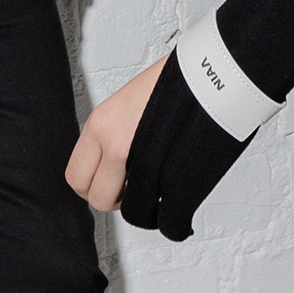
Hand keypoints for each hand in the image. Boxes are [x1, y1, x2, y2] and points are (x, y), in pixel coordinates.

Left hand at [66, 58, 167, 210]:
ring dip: (142, 207)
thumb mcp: (128, 100)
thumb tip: (108, 158)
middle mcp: (117, 146)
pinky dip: (170, 215)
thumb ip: (113, 131)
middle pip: (99, 200)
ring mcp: (146, 166)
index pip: (76, 176)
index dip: (92, 184)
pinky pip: (165, 217)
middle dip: (114, 198)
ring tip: (155, 189)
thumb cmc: (180, 79)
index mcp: (102, 124)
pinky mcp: (176, 181)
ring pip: (131, 212)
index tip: (107, 181)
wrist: (217, 75)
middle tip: (130, 187)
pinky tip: (176, 198)